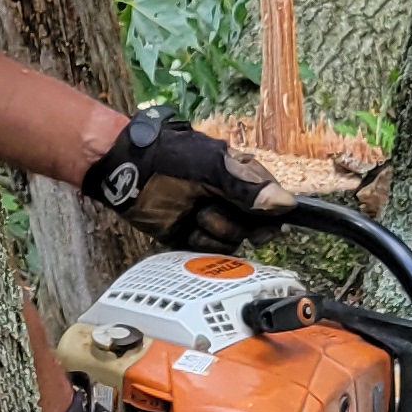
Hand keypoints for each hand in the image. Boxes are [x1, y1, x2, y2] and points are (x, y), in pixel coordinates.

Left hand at [82, 108, 292, 251]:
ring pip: (233, 241)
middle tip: (212, 206)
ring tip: (193, 212)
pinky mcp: (194, 237)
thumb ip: (247, 186)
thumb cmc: (170, 158)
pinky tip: (186, 227)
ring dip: (213, 230)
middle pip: (256, 228)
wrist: (126, 171)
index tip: (261, 219)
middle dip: (234, 221)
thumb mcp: (212, 167)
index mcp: (241, 178)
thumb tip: (286, 204)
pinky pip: (211, 252)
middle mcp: (231, 200)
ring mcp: (213, 219)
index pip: (272, 203)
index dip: (269, 214)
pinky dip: (199, 243)